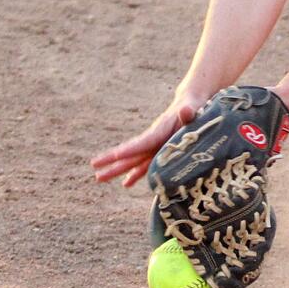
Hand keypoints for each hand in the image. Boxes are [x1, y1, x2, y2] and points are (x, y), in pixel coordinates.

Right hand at [90, 96, 204, 186]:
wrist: (192, 103)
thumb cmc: (195, 106)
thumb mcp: (193, 108)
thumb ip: (188, 112)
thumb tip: (186, 110)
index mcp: (160, 130)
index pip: (143, 142)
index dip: (130, 150)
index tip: (114, 156)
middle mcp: (153, 139)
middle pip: (131, 153)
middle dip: (112, 161)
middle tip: (94, 168)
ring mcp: (155, 146)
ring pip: (134, 161)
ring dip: (118, 170)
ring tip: (99, 178)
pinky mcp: (160, 150)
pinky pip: (146, 164)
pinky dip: (136, 174)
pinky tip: (126, 183)